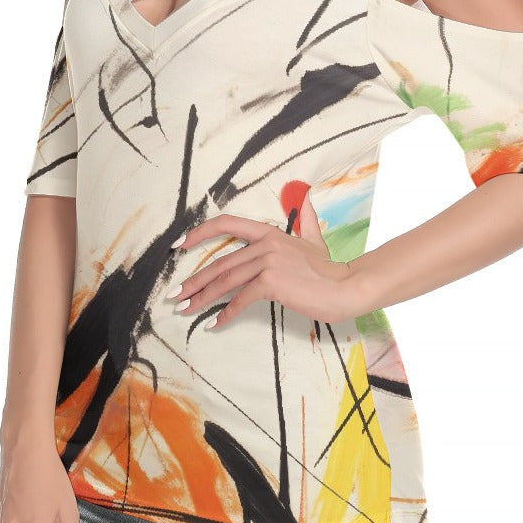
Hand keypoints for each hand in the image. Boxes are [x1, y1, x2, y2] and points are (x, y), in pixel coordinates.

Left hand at [167, 194, 360, 328]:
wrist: (346, 287)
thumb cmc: (330, 269)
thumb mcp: (314, 240)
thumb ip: (306, 220)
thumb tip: (307, 197)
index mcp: (270, 233)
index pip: (226, 224)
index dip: (199, 233)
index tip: (179, 245)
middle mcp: (265, 244)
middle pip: (220, 262)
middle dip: (194, 280)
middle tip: (175, 294)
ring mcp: (267, 262)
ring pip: (225, 280)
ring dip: (201, 298)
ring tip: (185, 309)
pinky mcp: (271, 282)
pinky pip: (240, 299)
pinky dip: (225, 314)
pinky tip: (214, 325)